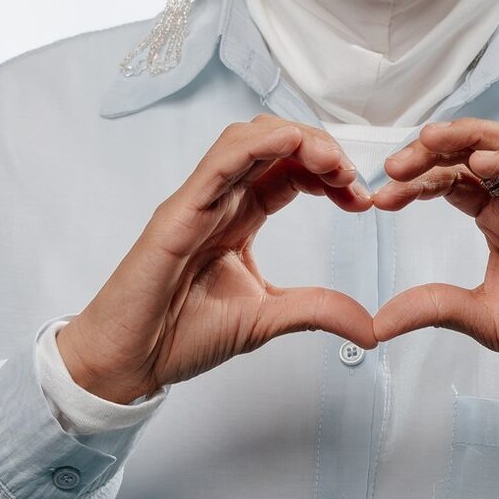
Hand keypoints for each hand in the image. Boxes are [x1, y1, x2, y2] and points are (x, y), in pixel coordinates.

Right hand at [56, 116, 378, 402]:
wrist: (130, 360)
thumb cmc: (180, 335)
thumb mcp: (268, 320)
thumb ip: (318, 311)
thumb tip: (369, 326)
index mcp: (239, 219)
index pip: (290, 172)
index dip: (330, 174)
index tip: (360, 200)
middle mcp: (220, 202)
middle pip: (275, 145)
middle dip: (321, 149)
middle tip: (352, 178)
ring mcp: (198, 202)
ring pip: (248, 140)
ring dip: (296, 138)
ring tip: (332, 163)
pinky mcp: (178, 213)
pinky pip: (219, 162)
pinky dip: (257, 144)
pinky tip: (290, 143)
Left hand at [366, 118, 498, 394]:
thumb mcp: (476, 317)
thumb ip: (430, 308)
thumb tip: (377, 323)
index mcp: (496, 219)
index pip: (450, 178)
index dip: (414, 180)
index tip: (380, 198)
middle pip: (473, 151)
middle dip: (431, 150)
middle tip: (393, 166)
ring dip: (471, 137)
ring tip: (431, 141)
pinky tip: (481, 163)